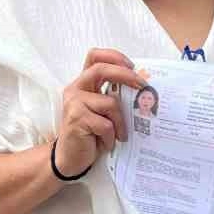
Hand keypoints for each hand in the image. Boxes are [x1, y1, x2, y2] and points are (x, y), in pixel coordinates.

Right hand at [55, 48, 147, 177]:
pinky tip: (107, 143)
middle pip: (101, 69)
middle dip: (125, 75)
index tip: (132, 65)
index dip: (114, 56)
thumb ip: (114, 95)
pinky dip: (112, 136)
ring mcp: (74, 103)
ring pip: (110, 103)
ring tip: (119, 135)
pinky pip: (106, 124)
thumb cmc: (92, 133)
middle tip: (143, 85)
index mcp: (84, 83)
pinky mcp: (76, 119)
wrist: (71, 157)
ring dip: (120, 122)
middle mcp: (76, 89)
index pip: (95, 56)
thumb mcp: (103, 110)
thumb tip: (142, 85)